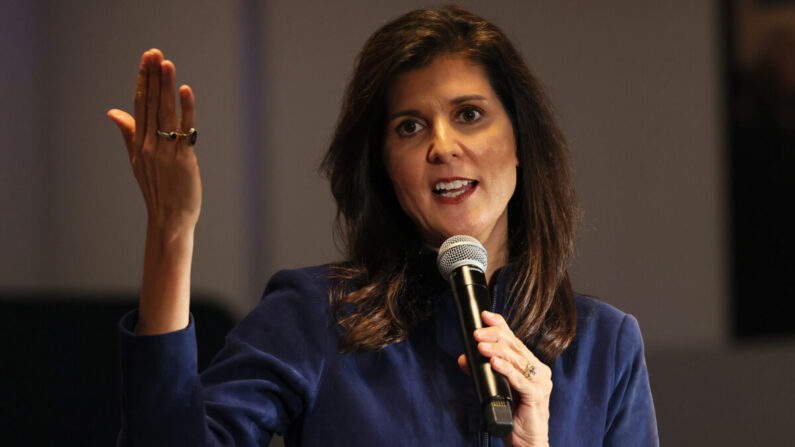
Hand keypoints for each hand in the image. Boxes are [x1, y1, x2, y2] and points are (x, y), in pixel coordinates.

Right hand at [106, 49, 197, 333]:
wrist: (169, 220)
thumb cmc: (158, 190)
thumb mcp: (138, 160)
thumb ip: (129, 133)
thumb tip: (113, 112)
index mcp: (138, 143)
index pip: (139, 105)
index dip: (143, 81)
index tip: (146, 59)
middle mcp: (149, 145)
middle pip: (150, 105)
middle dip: (152, 77)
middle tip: (154, 52)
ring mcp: (166, 152)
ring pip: (165, 113)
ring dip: (165, 87)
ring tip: (166, 63)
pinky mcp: (184, 160)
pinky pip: (184, 130)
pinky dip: (186, 111)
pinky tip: (186, 91)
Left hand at [457, 311, 551, 446]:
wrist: (527, 443)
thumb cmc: (514, 416)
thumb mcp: (495, 389)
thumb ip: (482, 372)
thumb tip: (463, 358)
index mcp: (530, 365)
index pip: (515, 339)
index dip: (500, 325)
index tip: (485, 315)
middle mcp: (538, 370)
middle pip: (515, 346)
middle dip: (494, 336)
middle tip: (476, 333)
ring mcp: (540, 382)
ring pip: (517, 360)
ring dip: (497, 351)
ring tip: (480, 346)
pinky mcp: (537, 395)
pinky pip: (520, 380)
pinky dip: (506, 370)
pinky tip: (494, 363)